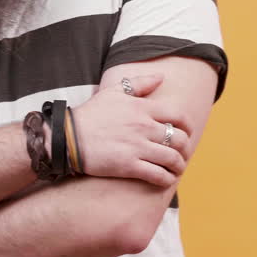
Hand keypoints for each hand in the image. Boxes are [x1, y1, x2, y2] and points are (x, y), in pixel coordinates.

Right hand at [70, 73, 192, 186]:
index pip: (178, 116)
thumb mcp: (114, 91)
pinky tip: (166, 179)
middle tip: (182, 153)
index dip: (188, 126)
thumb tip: (161, 77)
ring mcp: (138, 147)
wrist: (69, 137)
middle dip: (185, 148)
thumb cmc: (91, 114)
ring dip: (178, 165)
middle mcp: (144, 127)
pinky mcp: (130, 166)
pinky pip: (158, 175)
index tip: (187, 132)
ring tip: (176, 168)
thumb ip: (140, 83)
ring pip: (172, 158)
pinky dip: (167, 179)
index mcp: (142, 108)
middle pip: (179, 139)